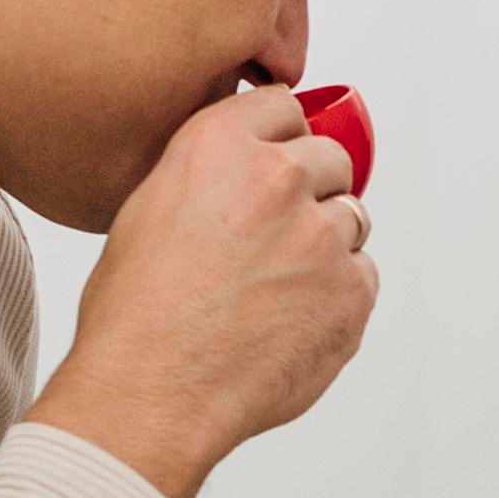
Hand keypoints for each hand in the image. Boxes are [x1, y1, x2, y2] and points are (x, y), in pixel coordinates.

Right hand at [31, 86, 374, 497]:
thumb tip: (241, 175)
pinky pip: (362, 276)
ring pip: (351, 219)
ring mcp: (322, 234)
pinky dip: (337, 295)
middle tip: (273, 237)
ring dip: (326, 244)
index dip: (280, 137)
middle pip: (330, 158)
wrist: (152, 391)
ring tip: (275, 288)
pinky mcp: (352, 290)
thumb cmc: (136, 315)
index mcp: (220, 146)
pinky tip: (290, 321)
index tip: (275, 158)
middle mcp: (278, 178)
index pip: (282, 106)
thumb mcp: (149, 209)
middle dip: (310, 190)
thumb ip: (208, 175)